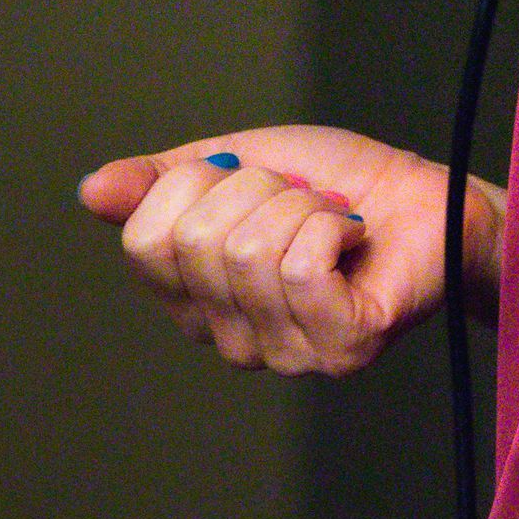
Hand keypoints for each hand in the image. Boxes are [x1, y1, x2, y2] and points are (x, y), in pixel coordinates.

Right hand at [77, 125, 502, 374]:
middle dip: (257, 189)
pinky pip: (302, 268)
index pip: (145, 242)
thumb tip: (91, 191)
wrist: (428, 195)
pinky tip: (352, 236)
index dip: (194, 184)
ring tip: (332, 218)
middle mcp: (231, 341)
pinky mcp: (342, 348)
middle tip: (299, 199)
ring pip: (250, 252)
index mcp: (195, 300)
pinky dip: (332, 225)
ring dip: (301, 205)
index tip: (244, 179)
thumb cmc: (338, 183)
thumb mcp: (237, 164)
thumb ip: (164, 183)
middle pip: (199, 243)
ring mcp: (287, 354)